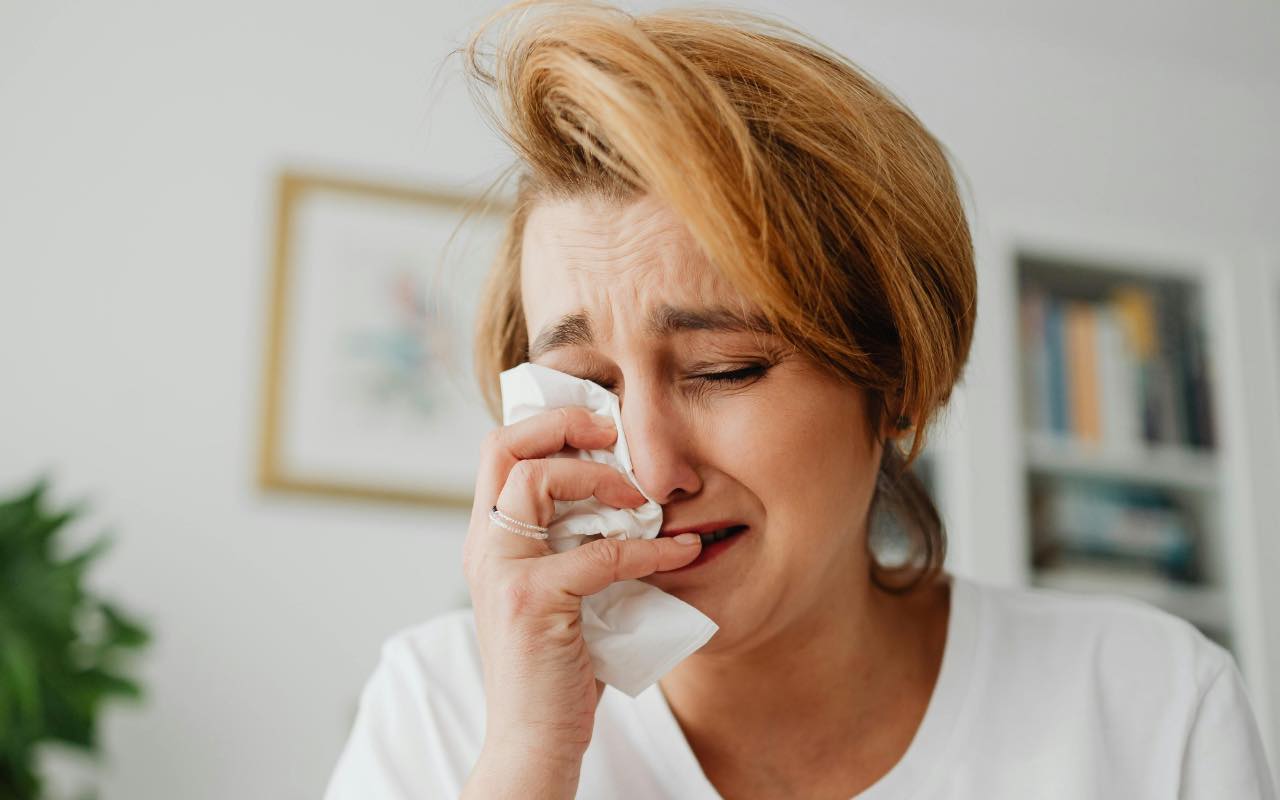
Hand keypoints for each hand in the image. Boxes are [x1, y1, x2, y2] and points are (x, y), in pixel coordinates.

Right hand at [460, 406, 701, 797]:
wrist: (535, 741)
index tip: (602, 428)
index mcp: (490, 541)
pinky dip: (649, 549)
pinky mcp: (531, 600)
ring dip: (602, 478)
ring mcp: (502, 572)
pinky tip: (681, 553)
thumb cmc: (558, 669)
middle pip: (504, 446)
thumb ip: (577, 546)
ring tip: (644, 502)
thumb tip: (633, 502)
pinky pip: (599, 550)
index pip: (499, 450)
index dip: (548, 423)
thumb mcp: (562, 594)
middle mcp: (485, 548)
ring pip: (538, 480)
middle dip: (565, 425)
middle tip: (616, 437)